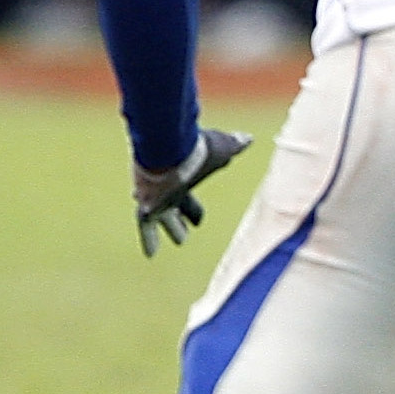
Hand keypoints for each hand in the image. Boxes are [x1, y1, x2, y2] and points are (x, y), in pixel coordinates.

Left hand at [132, 128, 253, 257]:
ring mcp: (155, 200)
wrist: (169, 149)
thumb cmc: (196, 150)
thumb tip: (248, 138)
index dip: (193, 213)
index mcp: (184, 183)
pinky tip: (150, 254)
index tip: (197, 222)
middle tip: (182, 238)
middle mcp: (167, 194)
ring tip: (178, 241)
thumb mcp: (221, 148)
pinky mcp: (146, 205)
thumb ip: (234, 145)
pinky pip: (146, 228)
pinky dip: (149, 240)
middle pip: (173, 213)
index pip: (189, 203)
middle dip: (177, 223)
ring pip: (161, 221)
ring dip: (170, 230)